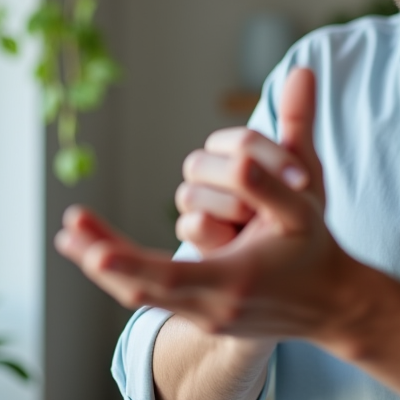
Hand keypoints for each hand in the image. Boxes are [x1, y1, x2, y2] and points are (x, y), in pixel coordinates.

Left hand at [55, 68, 357, 340]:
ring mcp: (201, 316)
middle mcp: (210, 307)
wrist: (331, 304)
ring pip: (138, 293)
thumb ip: (283, 154)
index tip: (97, 252)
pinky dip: (121, 273)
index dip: (132, 264)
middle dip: (103, 257)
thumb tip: (290, 82)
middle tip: (68, 231)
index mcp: (233, 281)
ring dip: (103, 264)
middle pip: (141, 288)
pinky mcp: (197, 315)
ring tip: (68, 236)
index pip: (170, 277)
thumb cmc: (317, 248)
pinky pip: (149, 294)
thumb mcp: (303, 204)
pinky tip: (96, 252)